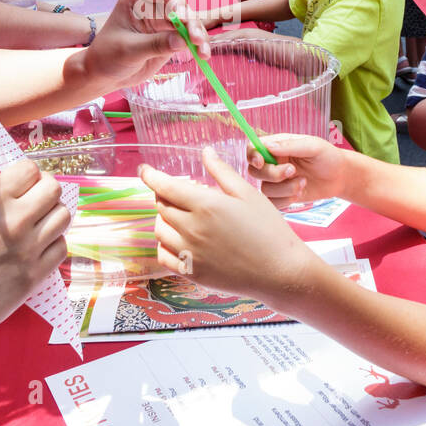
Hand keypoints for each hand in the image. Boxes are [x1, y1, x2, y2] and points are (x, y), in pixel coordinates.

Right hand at [0, 159, 68, 356]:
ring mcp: (29, 250)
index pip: (30, 169)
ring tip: (34, 226)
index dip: (26, 176)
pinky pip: (60, 249)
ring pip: (63, 217)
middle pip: (53, 190)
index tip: (19, 185)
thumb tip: (8, 197)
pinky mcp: (34, 277)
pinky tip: (35, 250)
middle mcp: (15, 220)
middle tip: (31, 203)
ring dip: (51, 217)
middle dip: (43, 192)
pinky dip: (52, 245)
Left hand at [81, 0, 208, 87]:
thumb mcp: (128, 49)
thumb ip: (155, 44)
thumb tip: (182, 40)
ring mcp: (164, 22)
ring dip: (199, 34)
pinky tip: (203, 55)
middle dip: (191, 20)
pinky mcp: (171, 38)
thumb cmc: (107, 56)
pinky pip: (189, 38)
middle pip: (181, 5)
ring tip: (202, 51)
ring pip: (189, 22)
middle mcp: (153, 7)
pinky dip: (198, 45)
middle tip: (195, 38)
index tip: (180, 15)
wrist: (103, 74)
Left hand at [142, 148, 316, 299]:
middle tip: (182, 193)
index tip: (144, 170)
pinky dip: (165, 244)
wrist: (281, 273)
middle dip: (165, 195)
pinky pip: (164, 255)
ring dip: (164, 218)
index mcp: (206, 205)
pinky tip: (178, 239)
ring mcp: (190, 253)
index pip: (165, 187)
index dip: (151, 176)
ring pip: (159, 230)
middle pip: (161, 207)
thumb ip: (222, 172)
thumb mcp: (248, 194)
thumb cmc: (269, 231)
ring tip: (181, 214)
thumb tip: (206, 152)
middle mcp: (192, 229)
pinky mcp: (192, 273)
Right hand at [244, 133, 347, 207]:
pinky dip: (286, 200)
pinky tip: (301, 192)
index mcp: (277, 146)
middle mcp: (274, 163)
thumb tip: (268, 145)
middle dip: (273, 174)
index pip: (253, 148)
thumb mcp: (313, 146)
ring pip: (265, 189)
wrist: (340, 176)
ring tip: (303, 182)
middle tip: (293, 171)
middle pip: (255, 171)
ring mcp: (277, 181)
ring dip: (284, 188)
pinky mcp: (283, 196)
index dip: (252, 156)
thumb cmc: (328, 156)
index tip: (261, 162)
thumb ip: (290, 146)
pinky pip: (273, 203)